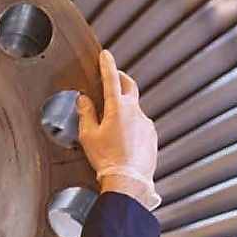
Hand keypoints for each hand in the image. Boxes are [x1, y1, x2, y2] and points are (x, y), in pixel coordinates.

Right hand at [76, 50, 160, 209]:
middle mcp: (135, 112)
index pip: (111, 79)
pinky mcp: (152, 136)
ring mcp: (146, 124)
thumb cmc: (108, 160)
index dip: (107, 65)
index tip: (105, 55)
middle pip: (129, 86)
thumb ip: (86, 113)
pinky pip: (140, 124)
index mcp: (117, 108)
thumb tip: (84, 100)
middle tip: (113, 76)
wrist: (128, 181)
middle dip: (120, 78)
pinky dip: (131, 125)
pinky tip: (122, 139)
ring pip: (134, 108)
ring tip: (112, 122)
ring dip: (124, 108)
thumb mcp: (88, 135)